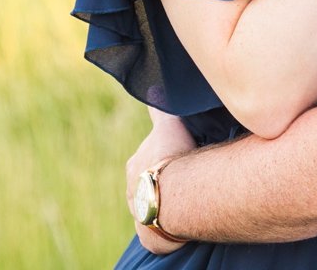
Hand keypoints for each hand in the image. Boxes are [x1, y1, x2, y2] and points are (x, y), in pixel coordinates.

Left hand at [125, 111, 195, 254]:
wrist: (174, 196)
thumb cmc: (172, 158)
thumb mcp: (167, 125)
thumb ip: (160, 107)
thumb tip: (152, 83)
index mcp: (135, 163)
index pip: (146, 157)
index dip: (157, 157)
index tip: (168, 158)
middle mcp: (131, 188)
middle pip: (148, 181)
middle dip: (162, 179)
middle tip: (184, 177)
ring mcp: (139, 212)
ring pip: (153, 204)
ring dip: (166, 202)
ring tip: (185, 200)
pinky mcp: (149, 234)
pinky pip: (158, 229)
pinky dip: (167, 225)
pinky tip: (179, 223)